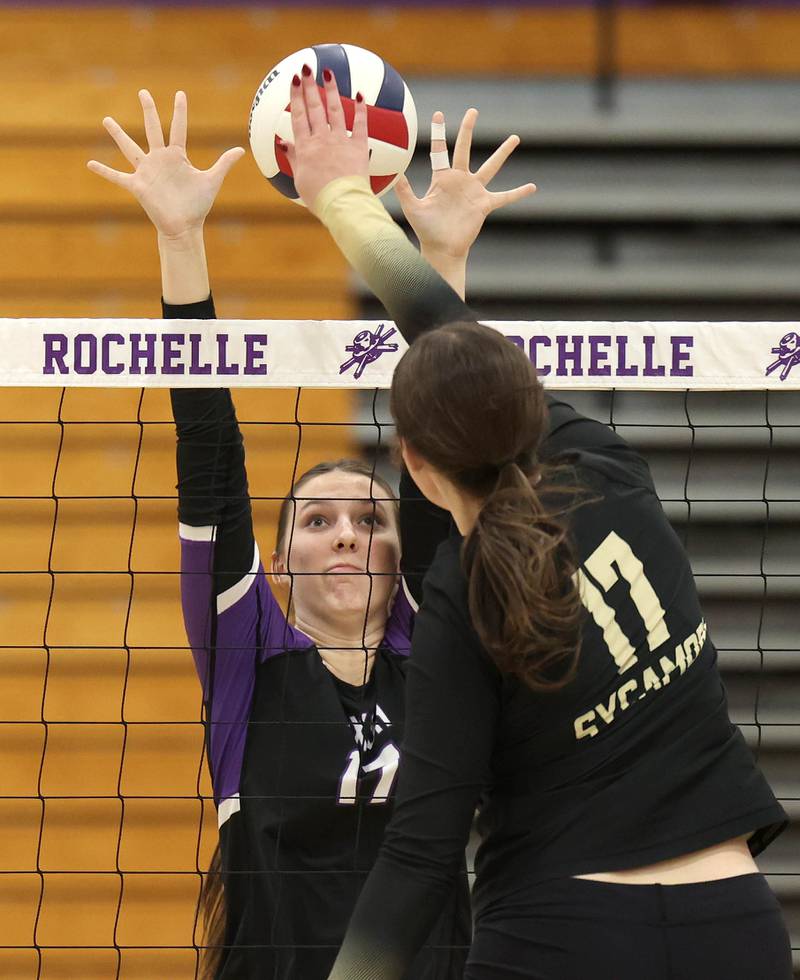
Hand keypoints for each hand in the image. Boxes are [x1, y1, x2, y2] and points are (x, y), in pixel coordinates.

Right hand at [87, 90, 244, 238]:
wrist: (185, 227)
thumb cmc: (198, 206)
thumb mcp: (212, 181)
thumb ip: (224, 164)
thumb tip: (241, 149)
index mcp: (177, 156)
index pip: (178, 128)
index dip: (180, 112)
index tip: (180, 94)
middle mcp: (160, 159)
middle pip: (152, 129)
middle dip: (148, 110)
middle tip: (143, 92)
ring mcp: (147, 171)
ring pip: (130, 147)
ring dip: (118, 134)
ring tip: (106, 120)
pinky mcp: (138, 186)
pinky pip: (117, 177)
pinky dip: (104, 171)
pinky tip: (90, 163)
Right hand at [283, 66, 368, 208]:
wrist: (342, 204)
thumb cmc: (320, 198)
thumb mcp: (300, 180)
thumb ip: (293, 159)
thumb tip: (282, 142)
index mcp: (305, 148)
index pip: (298, 116)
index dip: (296, 96)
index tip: (293, 79)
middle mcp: (322, 140)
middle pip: (314, 108)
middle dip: (309, 86)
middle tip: (306, 69)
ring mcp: (341, 141)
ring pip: (335, 110)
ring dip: (331, 90)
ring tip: (328, 73)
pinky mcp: (358, 147)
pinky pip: (361, 124)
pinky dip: (361, 109)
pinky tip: (360, 94)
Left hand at [395, 109, 535, 261]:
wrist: (442, 249)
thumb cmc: (426, 230)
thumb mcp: (413, 209)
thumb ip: (404, 191)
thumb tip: (395, 174)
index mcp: (442, 178)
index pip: (440, 150)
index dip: (439, 132)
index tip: (438, 113)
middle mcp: (460, 180)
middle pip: (465, 148)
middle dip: (468, 129)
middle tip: (473, 111)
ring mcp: (474, 191)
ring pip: (491, 167)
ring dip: (503, 153)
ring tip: (515, 138)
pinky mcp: (484, 205)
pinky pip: (504, 197)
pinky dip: (518, 193)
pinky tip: (532, 187)